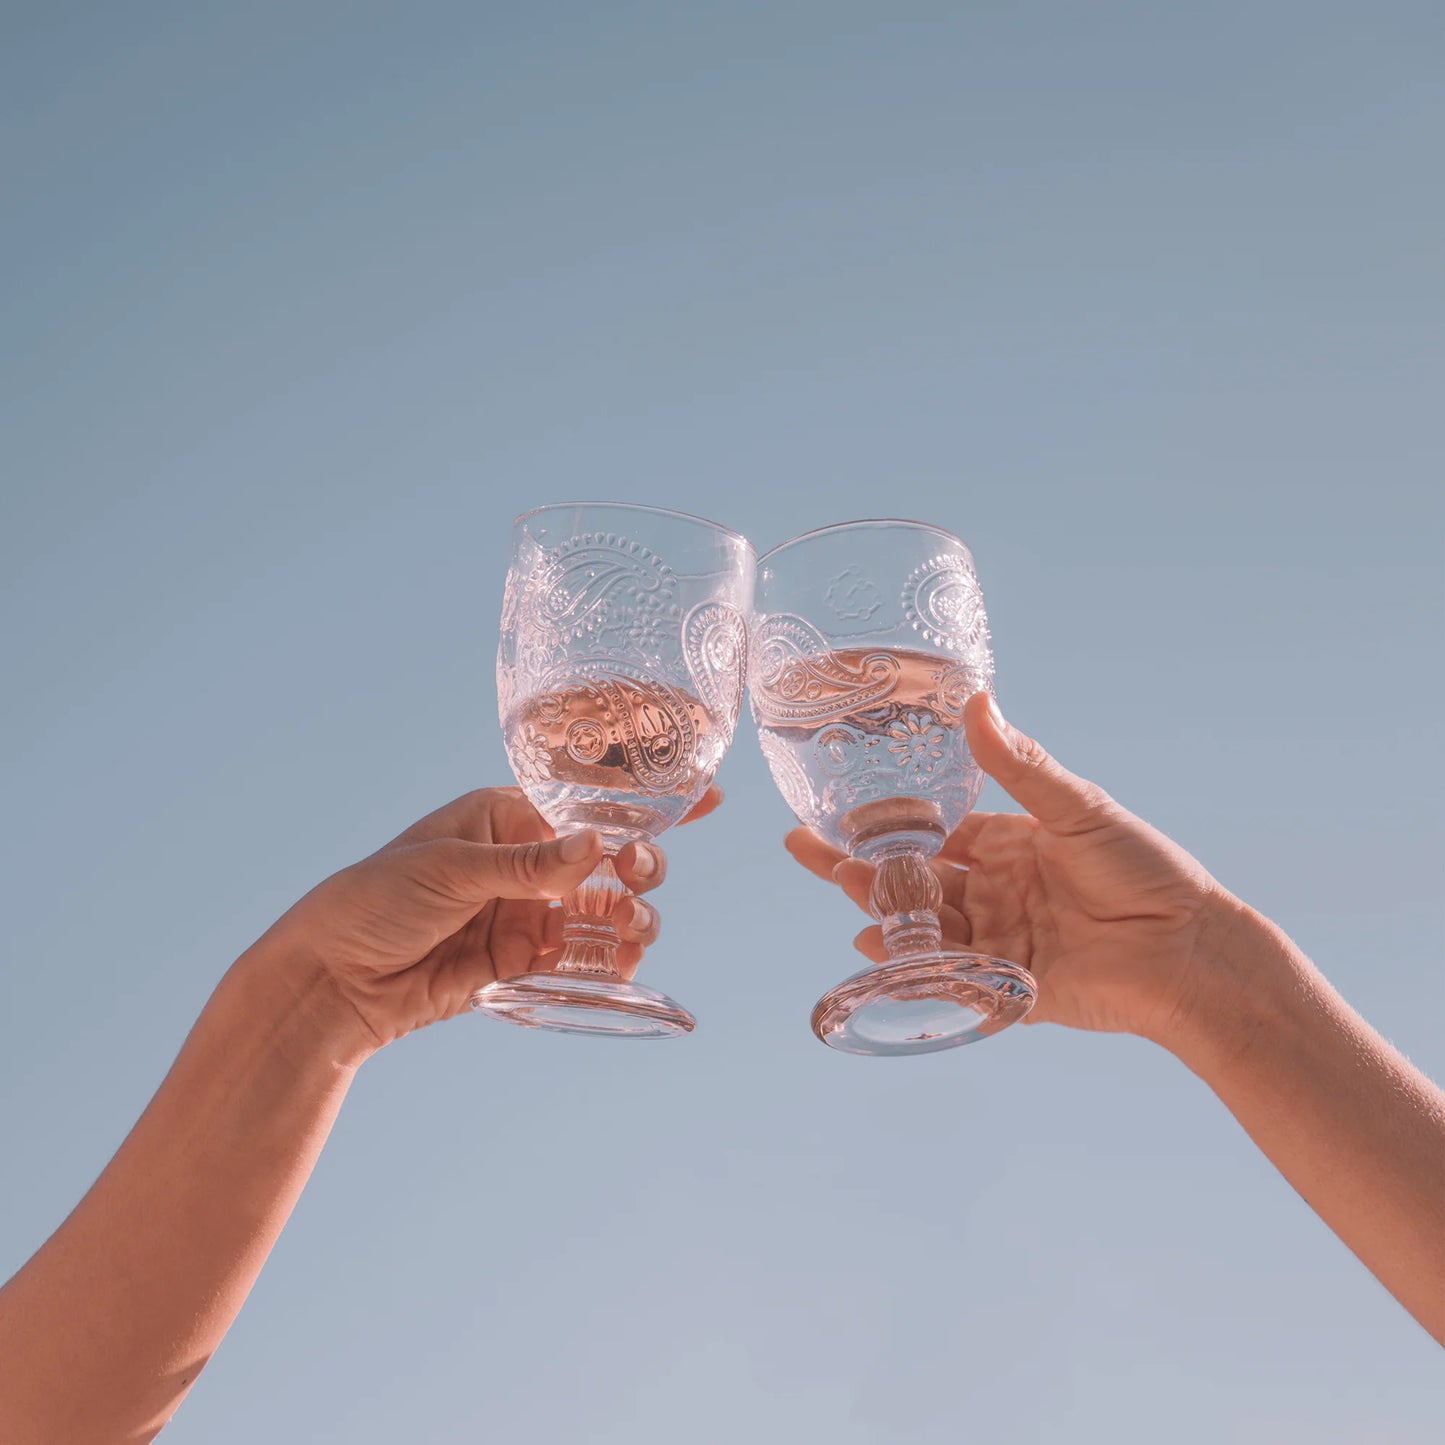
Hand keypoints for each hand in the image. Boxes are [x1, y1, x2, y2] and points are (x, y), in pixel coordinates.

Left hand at [254, 785, 721, 1062]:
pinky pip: (579, 959)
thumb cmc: (373, 900)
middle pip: (607, 861)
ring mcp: (525, 914)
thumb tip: (597, 845)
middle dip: (639, 868)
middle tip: (638, 881)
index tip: (706, 798)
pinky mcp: (520, 963)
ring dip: (631, 918)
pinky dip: (608, 961)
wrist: (330, 981)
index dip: (645, 805)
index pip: (587, 804)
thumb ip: (530, 863)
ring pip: (602, 912)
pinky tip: (623, 964)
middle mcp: (523, 863)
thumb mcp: (449, 868)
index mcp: (503, 818)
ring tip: (635, 932)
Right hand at [786, 693, 1240, 1047]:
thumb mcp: (1077, 808)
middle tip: (810, 853)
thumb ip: (1020, 766)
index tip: (839, 814)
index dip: (889, 827)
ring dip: (885, 915)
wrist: (1190, 949)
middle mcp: (995, 893)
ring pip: (926, 928)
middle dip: (864, 870)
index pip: (935, 834)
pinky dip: (914, 969)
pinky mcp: (1009, 989)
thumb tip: (977, 701)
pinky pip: (952, 980)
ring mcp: (999, 942)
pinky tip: (879, 953)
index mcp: (1009, 846)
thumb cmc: (1145, 869)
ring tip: (847, 896)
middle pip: (916, 882)